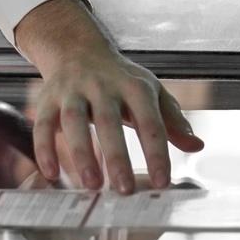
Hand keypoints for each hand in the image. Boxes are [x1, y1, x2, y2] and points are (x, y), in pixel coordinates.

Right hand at [13, 0, 204, 193]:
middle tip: (124, 190)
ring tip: (91, 184)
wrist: (78, 49)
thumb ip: (172, 121)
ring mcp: (73, 90)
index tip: (163, 183)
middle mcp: (103, 85)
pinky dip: (44, 148)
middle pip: (109, 120)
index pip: (150, 121)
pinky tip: (51, 173)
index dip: (157, 152)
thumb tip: (197, 145)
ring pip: (73, 120)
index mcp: (135, 86)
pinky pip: (42, 123)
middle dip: (117, 156)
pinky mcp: (48, 98)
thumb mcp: (151, 93)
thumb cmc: (121, 80)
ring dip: (81, 152)